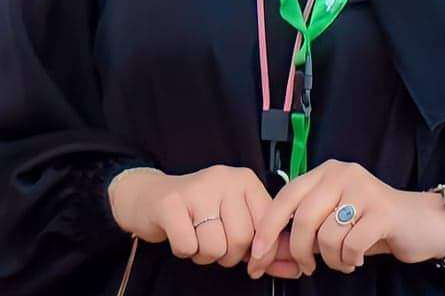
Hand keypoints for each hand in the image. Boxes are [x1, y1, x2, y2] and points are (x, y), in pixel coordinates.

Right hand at [107, 163, 301, 278]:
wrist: (151, 198)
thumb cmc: (199, 213)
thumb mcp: (236, 222)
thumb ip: (265, 244)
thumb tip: (293, 266)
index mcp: (245, 180)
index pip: (267, 224)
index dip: (261, 251)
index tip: (252, 261)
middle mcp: (224, 178)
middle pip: (242, 238)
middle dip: (228, 254)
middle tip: (215, 242)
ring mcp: (197, 189)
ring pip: (215, 246)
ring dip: (204, 254)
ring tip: (197, 237)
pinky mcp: (171, 204)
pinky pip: (188, 246)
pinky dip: (184, 250)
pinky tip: (180, 234)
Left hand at [245, 159, 444, 277]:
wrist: (419, 222)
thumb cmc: (370, 222)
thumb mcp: (334, 217)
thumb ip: (306, 224)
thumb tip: (269, 246)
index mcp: (325, 172)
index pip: (286, 196)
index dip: (268, 227)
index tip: (257, 255)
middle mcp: (342, 173)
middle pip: (303, 217)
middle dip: (299, 251)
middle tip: (307, 268)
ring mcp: (363, 189)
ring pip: (327, 236)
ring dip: (331, 259)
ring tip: (343, 259)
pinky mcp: (382, 210)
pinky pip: (350, 244)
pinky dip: (350, 259)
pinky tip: (357, 258)